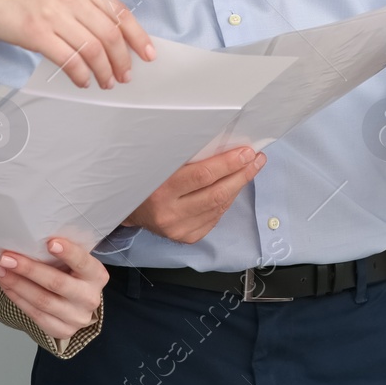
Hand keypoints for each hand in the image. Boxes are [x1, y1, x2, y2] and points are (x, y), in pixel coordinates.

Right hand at [0, 0, 153, 87]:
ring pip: (93, 49)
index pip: (120, 10)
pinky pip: (69, 59)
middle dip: (122, 60)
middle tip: (125, 75)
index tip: (147, 53)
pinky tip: (83, 80)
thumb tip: (102, 31)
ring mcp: (52, 12)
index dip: (138, 35)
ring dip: (104, 71)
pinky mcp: (34, 32)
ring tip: (106, 82)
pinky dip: (81, 74)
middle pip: (110, 33)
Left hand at [0, 237, 108, 340]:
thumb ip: (61, 254)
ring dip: (15, 283)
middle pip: (57, 283)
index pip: (83, 262)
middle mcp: (89, 298)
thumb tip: (29, 238)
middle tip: (6, 258)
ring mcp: (76, 317)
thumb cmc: (73, 276)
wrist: (79, 307)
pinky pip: (34, 314)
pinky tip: (5, 285)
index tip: (50, 242)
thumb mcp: (75, 263)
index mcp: (97, 276)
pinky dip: (16, 297)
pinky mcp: (61, 330)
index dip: (68, 253)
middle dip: (28, 269)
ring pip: (41, 300)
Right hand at [124, 146, 265, 243]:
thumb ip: (184, 159)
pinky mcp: (186, 238)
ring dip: (238, 186)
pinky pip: (215, 218)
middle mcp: (170, 213)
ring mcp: (179, 229)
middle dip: (241, 174)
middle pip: (216, 193)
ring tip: (250, 169)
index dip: (228, 163)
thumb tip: (222, 146)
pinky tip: (233, 188)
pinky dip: (226, 201)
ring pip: (219, 206)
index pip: (202, 175)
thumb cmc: (146, 180)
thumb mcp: (158, 165)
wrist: (130, 210)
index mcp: (160, 190)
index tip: (246, 151)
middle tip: (256, 159)